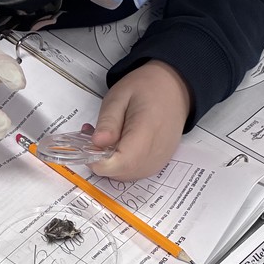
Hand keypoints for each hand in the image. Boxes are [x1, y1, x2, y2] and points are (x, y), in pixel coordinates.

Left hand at [89, 60, 191, 179]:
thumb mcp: (120, 96)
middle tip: (92, 135)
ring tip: (106, 136)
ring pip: (125, 175)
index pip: (119, 163)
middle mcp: (154, 153)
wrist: (175, 89)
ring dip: (109, 162)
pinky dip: (121, 162)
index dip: (98, 161)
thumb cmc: (146, 88)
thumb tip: (96, 143)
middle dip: (100, 160)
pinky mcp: (158, 163)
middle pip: (119, 172)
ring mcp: (158, 161)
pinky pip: (134, 171)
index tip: (88, 144)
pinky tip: (118, 143)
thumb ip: (108, 121)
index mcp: (145, 133)